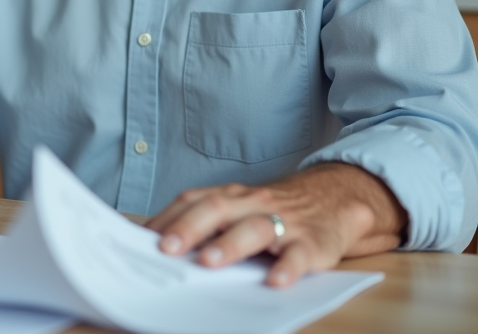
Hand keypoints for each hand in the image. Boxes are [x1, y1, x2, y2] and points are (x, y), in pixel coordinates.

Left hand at [144, 163, 406, 287]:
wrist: (336, 200)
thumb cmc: (273, 210)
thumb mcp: (238, 208)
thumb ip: (204, 221)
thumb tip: (156, 243)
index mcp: (231, 197)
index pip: (193, 201)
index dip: (168, 218)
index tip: (141, 238)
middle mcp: (253, 204)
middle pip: (217, 209)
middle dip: (189, 228)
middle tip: (166, 249)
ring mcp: (284, 222)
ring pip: (255, 228)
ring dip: (230, 244)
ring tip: (209, 262)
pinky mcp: (312, 243)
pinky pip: (299, 255)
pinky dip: (287, 267)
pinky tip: (275, 281)